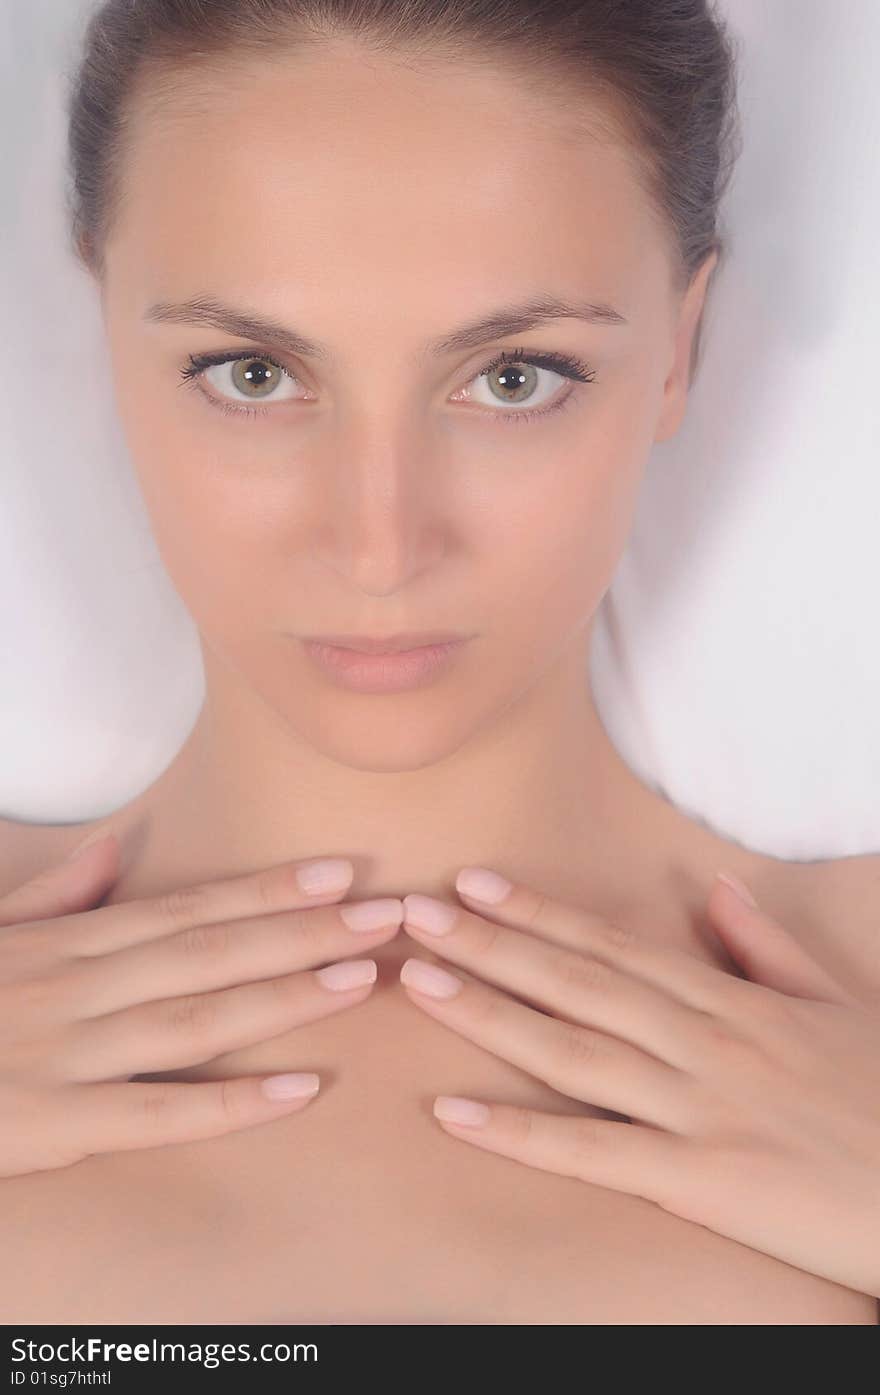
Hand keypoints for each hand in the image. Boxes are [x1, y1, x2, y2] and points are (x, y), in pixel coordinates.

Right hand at [0, 833, 402, 1176]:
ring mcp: (69, 1053)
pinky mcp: (53, 1123)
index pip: (189, 907)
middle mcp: (80, 987)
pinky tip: (299, 1089)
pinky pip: (158, 1111)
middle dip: (309, 931)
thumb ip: (55, 896)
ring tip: (366, 978)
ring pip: (200, 1017)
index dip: (270, 890)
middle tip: (392, 914)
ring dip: (290, 996)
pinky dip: (232, 1100)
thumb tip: (115, 850)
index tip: (340, 871)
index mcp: (69, 944)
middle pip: (213, 951)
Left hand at [397, 868, 879, 1297]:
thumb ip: (766, 947)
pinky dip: (520, 1134)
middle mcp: (703, 1042)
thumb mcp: (835, 1003)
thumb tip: (716, 889)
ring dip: (488, 1013)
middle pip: (575, 982)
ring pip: (571, 1051)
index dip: (537, 912)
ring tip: (419, 982)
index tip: (474, 882)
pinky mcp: (703, 1181)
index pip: (612, 944)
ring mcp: (699, 1109)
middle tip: (414, 912)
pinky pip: (593, 1154)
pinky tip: (456, 1112)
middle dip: (489, 943)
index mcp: (730, 1001)